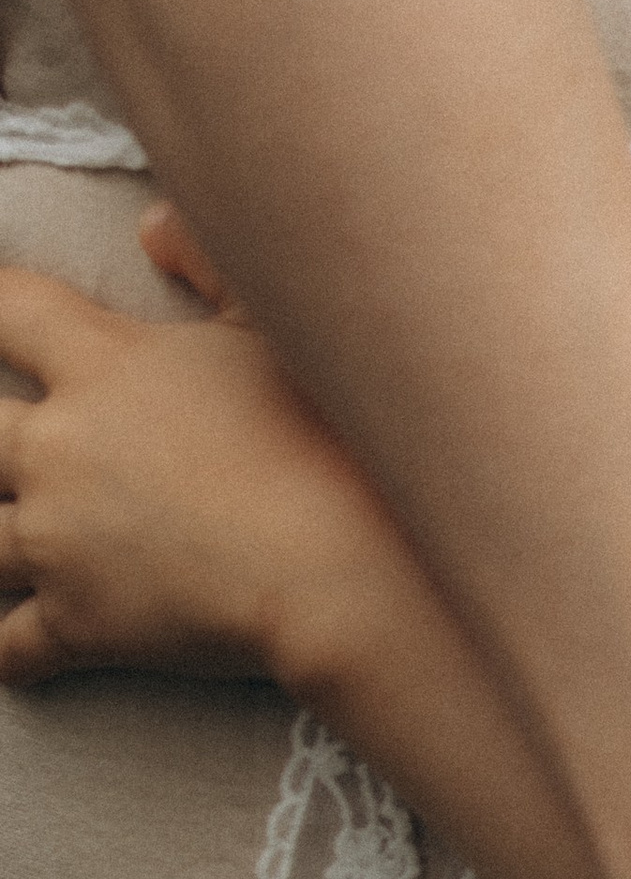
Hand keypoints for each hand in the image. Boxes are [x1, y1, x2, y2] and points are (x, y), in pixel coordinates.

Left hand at [0, 209, 400, 686]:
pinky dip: (2, 650)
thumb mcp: (278, 331)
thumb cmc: (330, 443)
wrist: (348, 569)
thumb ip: (211, 262)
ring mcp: (61, 540)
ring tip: (2, 538)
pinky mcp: (80, 623)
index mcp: (106, 364)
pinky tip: (6, 648)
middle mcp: (62, 447)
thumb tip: (150, 227)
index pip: (4, 308)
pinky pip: (4, 646)